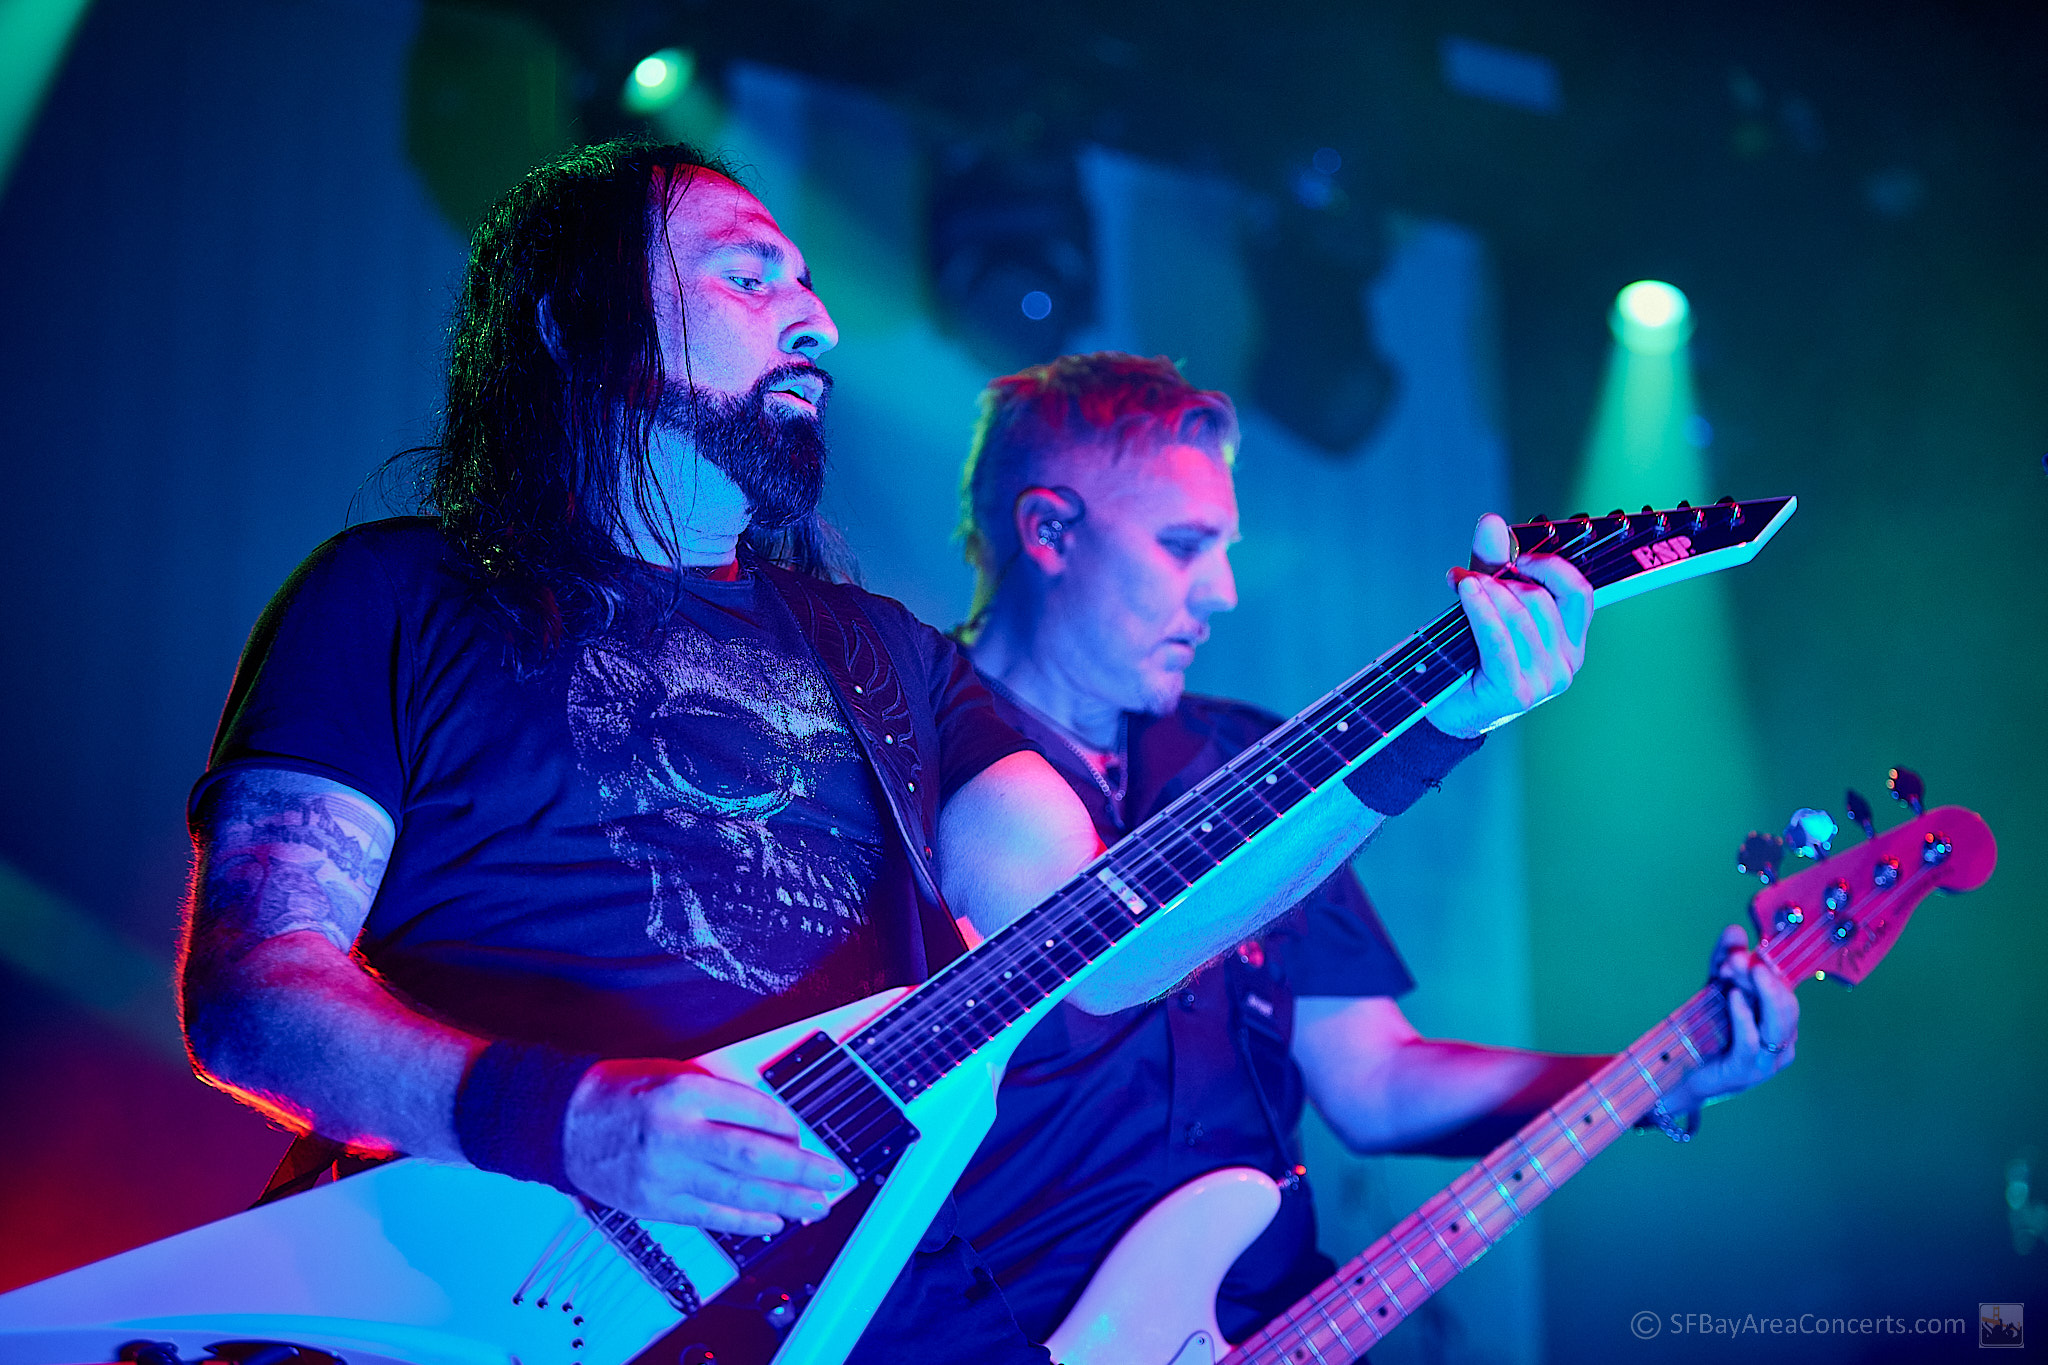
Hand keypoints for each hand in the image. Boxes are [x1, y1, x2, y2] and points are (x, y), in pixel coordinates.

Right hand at [562, 1058, 850, 1232]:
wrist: (564, 1122)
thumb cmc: (623, 1091)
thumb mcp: (674, 1072)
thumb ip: (721, 1094)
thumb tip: (775, 1123)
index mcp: (683, 1092)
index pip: (753, 1110)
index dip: (788, 1124)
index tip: (805, 1132)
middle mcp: (675, 1134)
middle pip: (753, 1158)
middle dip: (801, 1170)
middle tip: (834, 1177)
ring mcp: (664, 1175)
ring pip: (737, 1194)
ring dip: (785, 1201)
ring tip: (816, 1205)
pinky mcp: (655, 1204)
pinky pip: (709, 1217)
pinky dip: (746, 1221)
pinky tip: (774, 1221)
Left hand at [1428, 514, 1592, 739]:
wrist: (1448, 709)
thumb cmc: (1472, 655)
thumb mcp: (1487, 604)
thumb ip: (1493, 565)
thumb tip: (1493, 521)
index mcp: (1571, 642)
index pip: (1579, 593)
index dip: (1550, 566)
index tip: (1517, 556)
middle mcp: (1567, 663)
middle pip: (1541, 600)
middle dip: (1503, 579)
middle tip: (1470, 573)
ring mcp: (1545, 681)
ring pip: (1519, 616)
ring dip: (1486, 591)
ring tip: (1462, 582)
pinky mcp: (1517, 692)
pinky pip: (1498, 638)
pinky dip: (1479, 610)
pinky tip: (1464, 590)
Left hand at [1662, 925, 1799, 1114]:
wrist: (1677, 1073)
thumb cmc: (1704, 1032)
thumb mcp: (1715, 990)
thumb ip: (1724, 960)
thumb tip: (1735, 930)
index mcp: (1781, 1023)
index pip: (1786, 990)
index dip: (1768, 968)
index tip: (1739, 951)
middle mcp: (1782, 1042)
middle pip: (1785, 1005)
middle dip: (1763, 977)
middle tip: (1738, 958)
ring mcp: (1767, 1061)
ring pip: (1777, 1024)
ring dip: (1760, 993)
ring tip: (1745, 970)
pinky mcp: (1745, 1072)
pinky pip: (1752, 1042)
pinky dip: (1744, 1016)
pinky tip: (1734, 997)